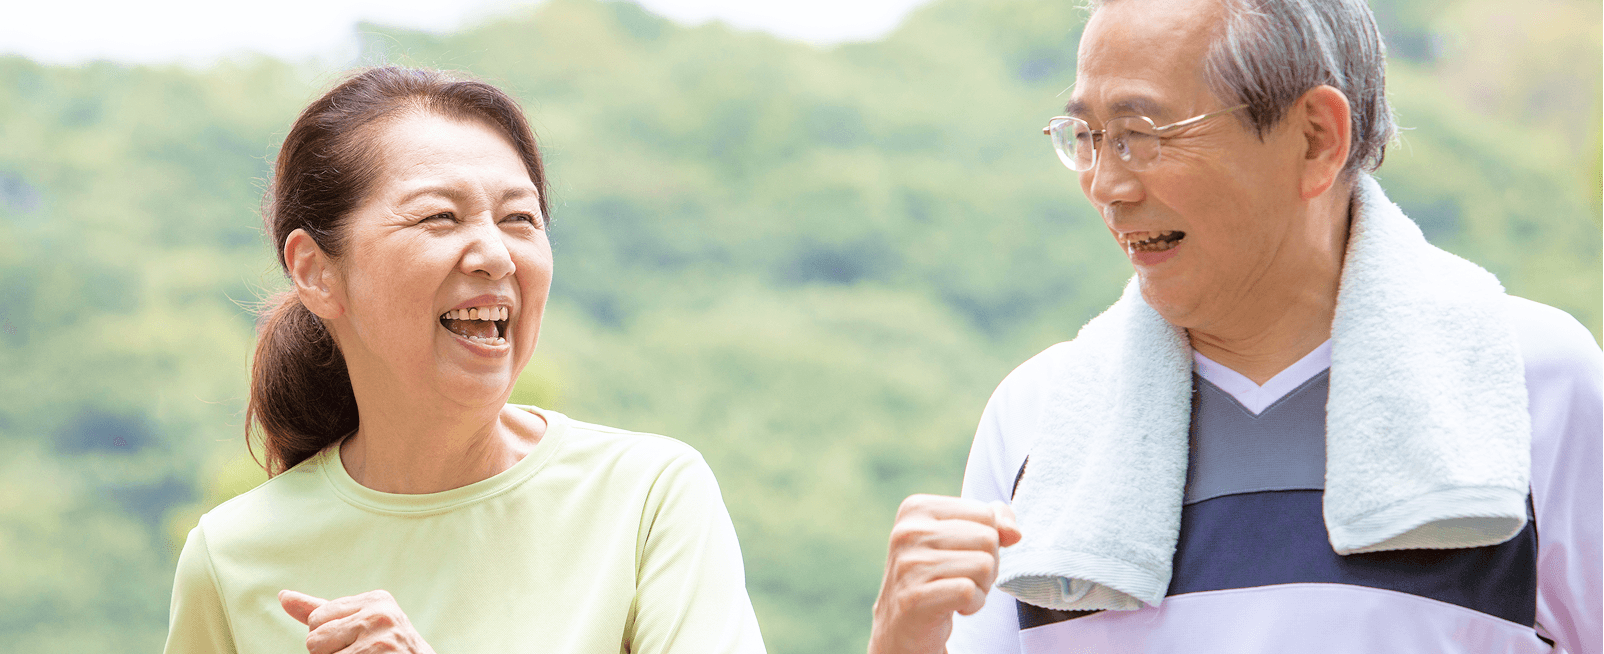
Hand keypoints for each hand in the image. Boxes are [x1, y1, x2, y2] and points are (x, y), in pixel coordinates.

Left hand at [279, 589, 436, 653]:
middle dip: (331, 653)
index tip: (358, 641)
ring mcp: (380, 639)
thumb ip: (321, 611)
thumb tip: (283, 596)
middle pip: (315, 639)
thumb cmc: (387, 649)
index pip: (316, 619)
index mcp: (376, 599)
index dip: (330, 638)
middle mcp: (379, 614)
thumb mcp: (359, 623)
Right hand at [869, 495, 1021, 653]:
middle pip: (988, 538)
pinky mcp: (915, 597)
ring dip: (981, 586)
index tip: (962, 555)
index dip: (987, 539)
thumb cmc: (938, 574)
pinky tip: (955, 607)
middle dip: (987, 564)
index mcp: (916, 508)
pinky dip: (973, 604)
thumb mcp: (963, 538)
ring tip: (957, 591)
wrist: (903, 622)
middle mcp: (908, 532)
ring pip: (984, 565)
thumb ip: (994, 522)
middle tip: (962, 577)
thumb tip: (1014, 533)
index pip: (985, 513)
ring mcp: (909, 564)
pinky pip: (970, 591)